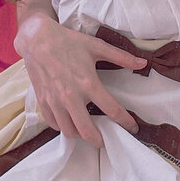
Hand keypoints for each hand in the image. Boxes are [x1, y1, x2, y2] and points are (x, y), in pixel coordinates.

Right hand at [13, 14, 146, 149]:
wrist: (37, 39)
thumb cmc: (68, 41)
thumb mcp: (97, 46)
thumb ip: (121, 57)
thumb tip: (143, 63)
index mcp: (88, 83)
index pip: (112, 110)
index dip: (125, 122)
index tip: (132, 128)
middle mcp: (71, 96)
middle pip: (88, 131)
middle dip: (100, 140)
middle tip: (106, 140)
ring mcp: (55, 101)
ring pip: (69, 131)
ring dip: (80, 135)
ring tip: (88, 131)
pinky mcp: (43, 102)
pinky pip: (53, 124)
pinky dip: (63, 127)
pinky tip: (69, 122)